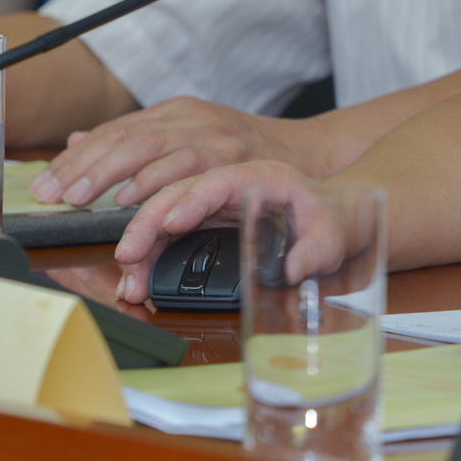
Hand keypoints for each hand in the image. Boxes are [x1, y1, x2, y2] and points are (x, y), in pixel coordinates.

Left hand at [29, 97, 297, 209]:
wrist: (312, 155)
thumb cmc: (248, 155)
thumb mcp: (190, 141)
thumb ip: (138, 143)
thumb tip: (78, 142)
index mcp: (176, 113)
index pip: (114, 131)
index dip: (75, 160)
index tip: (43, 186)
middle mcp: (191, 117)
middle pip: (125, 137)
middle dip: (83, 168)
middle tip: (53, 195)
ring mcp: (214, 132)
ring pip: (149, 147)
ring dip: (109, 174)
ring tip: (80, 198)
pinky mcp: (234, 152)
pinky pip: (186, 165)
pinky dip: (154, 181)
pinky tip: (129, 198)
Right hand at [112, 159, 353, 304]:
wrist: (332, 220)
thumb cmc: (332, 221)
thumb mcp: (333, 236)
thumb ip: (316, 251)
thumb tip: (294, 269)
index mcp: (260, 177)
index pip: (219, 181)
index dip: (192, 200)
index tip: (170, 223)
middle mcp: (228, 186)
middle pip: (178, 195)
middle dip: (148, 225)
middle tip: (128, 257)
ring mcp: (212, 203)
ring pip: (163, 216)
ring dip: (141, 247)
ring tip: (129, 283)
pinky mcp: (202, 222)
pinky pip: (166, 234)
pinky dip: (148, 255)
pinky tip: (136, 279)